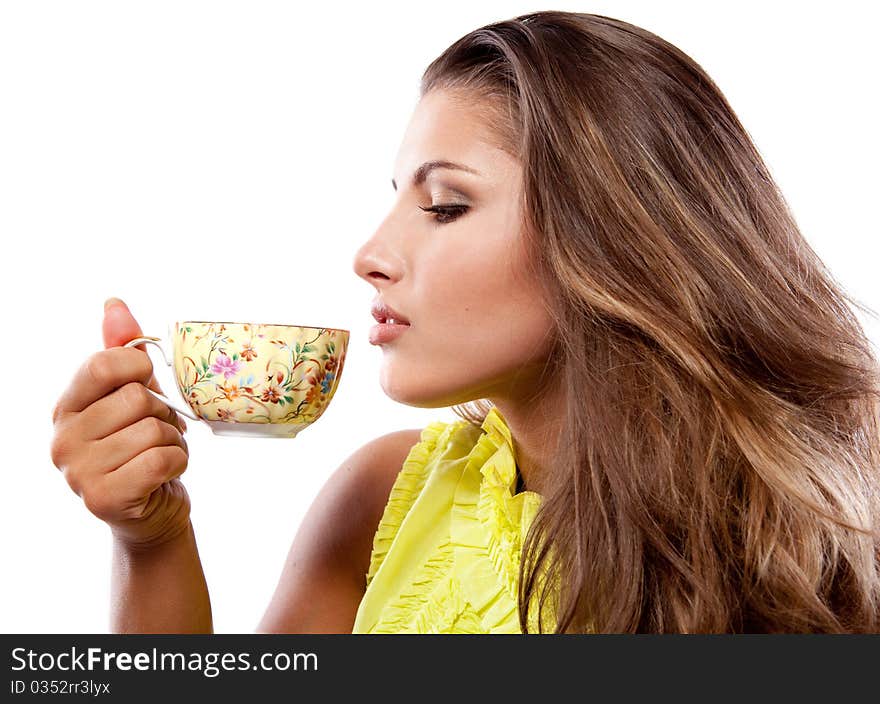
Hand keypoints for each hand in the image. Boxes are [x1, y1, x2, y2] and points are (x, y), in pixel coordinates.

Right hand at [50, 298, 191, 549]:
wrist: (152, 511)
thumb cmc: (143, 447)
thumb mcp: (134, 394)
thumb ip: (123, 350)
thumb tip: (114, 304)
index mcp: (67, 406)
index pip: (104, 363)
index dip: (141, 368)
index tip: (148, 383)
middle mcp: (62, 438)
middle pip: (137, 398)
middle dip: (164, 415)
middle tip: (158, 434)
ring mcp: (77, 472)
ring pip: (153, 430)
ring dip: (173, 442)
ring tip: (160, 455)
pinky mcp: (103, 498)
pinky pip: (161, 459)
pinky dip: (178, 463)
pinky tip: (165, 473)